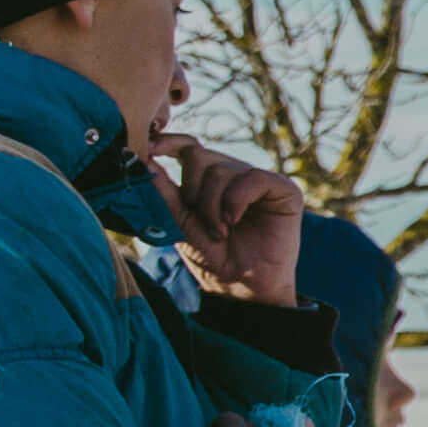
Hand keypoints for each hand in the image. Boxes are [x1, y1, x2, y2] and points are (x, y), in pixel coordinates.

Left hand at [152, 131, 305, 305]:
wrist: (240, 283)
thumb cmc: (212, 254)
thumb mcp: (179, 220)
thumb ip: (163, 190)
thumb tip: (143, 159)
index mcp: (208, 178)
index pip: (189, 146)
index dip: (170, 142)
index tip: (149, 148)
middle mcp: (235, 173)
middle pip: (199, 157)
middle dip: (193, 192)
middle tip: (204, 224)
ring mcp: (259, 180)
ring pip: (221, 170)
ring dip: (213, 206)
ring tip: (220, 231)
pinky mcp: (283, 190)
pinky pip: (252, 179)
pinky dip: (236, 200)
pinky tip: (234, 220)